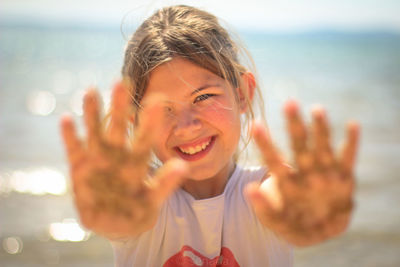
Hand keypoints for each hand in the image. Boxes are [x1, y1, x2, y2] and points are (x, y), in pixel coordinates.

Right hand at [60, 82, 186, 238]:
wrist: (116, 223)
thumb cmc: (137, 209)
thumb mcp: (153, 199)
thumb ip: (166, 183)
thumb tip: (183, 165)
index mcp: (138, 159)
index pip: (145, 136)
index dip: (150, 120)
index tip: (158, 100)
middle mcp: (118, 154)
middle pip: (119, 126)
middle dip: (120, 106)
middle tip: (122, 82)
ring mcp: (98, 159)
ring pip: (95, 131)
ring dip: (92, 113)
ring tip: (91, 91)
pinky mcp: (79, 168)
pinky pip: (74, 150)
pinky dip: (70, 136)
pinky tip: (66, 119)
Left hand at [247, 100, 359, 245]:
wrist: (318, 230)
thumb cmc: (293, 224)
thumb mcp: (276, 221)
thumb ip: (264, 208)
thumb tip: (248, 189)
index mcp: (287, 182)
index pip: (274, 160)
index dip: (265, 143)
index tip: (255, 124)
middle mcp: (305, 172)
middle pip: (299, 146)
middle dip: (295, 126)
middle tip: (289, 103)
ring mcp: (325, 173)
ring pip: (322, 148)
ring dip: (321, 129)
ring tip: (317, 109)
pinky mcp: (344, 178)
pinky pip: (348, 159)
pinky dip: (351, 143)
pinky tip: (353, 125)